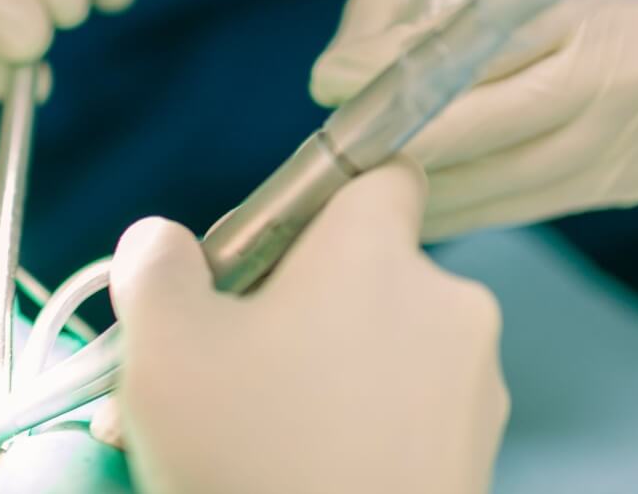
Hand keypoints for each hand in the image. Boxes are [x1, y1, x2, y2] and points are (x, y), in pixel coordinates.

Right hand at [108, 164, 508, 493]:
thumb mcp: (162, 348)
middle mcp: (447, 304)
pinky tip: (299, 467)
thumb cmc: (251, 461)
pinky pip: (415, 412)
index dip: (325, 202)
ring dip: (332, 374)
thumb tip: (162, 241)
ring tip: (255, 436)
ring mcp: (475, 387)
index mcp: (376, 254)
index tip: (274, 252)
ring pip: (391, 349)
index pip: (381, 173)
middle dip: (307, 308)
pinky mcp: (480, 457)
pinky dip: (366, 428)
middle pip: (371, 272)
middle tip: (233, 367)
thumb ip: (157, 265)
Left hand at [310, 0, 637, 240]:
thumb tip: (333, 78)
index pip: (490, 46)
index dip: (406, 82)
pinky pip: (542, 203)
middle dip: (408, 147)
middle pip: (501, 128)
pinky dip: (477, 203)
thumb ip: (414, 7)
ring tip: (364, 187)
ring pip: (517, 184)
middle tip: (337, 155)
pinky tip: (426, 202)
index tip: (332, 91)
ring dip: (434, 190)